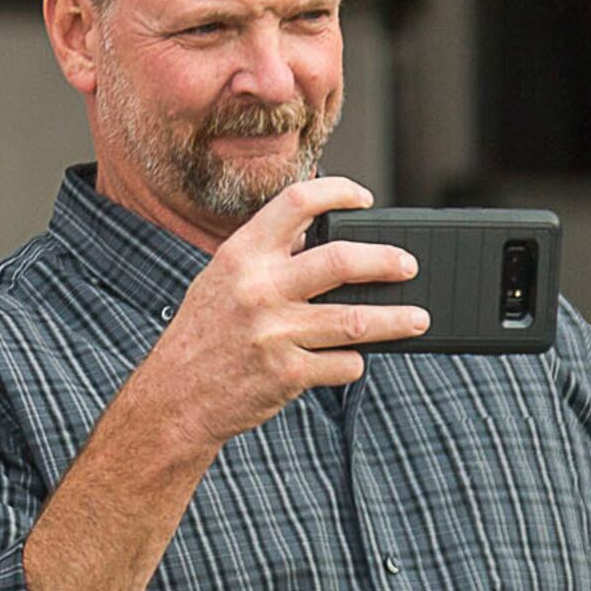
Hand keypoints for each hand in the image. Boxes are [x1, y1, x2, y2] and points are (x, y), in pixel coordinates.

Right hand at [131, 177, 422, 453]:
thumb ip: (267, 259)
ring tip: (417, 319)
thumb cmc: (202, 336)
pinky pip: (345, 364)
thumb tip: (327, 241)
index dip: (339, 192)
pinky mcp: (287, 374)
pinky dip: (354, 362)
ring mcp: (273, 333)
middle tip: (407, 266)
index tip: (363, 199)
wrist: (174, 398)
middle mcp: (257, 289)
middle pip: (342, 260)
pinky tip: (349, 360)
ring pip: (357, 320)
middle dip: (387, 261)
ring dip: (397, 320)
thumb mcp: (221, 281)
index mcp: (240, 256)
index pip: (296, 203)